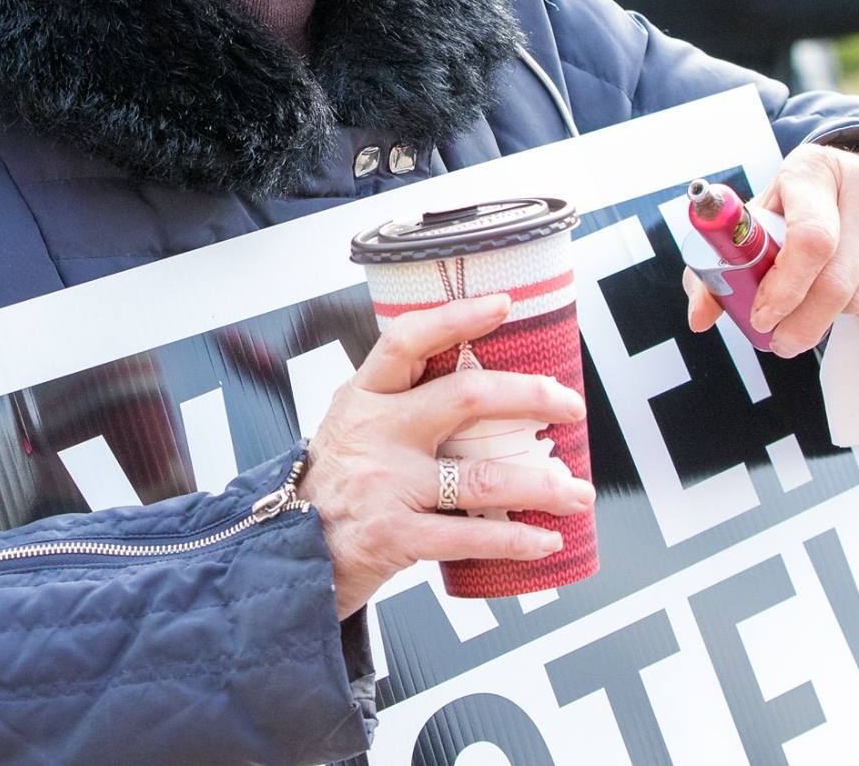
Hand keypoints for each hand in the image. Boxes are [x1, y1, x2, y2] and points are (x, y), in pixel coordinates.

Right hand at [300, 294, 593, 618]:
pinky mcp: (395, 535)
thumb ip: (401, 403)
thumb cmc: (332, 486)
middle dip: (530, 397)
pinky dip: (515, 539)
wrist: (282, 554)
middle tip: (569, 404)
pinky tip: (545, 540)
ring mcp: (387, 484)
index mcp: (365, 397)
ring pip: (481, 476)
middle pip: (465, 398)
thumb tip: (479, 384)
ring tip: (576, 491)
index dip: (458, 318)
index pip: (408, 340)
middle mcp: (377, 433)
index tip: (503, 305)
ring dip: (541, 484)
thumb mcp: (352, 426)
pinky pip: (469, 536)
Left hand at [685, 146, 858, 355]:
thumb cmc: (801, 207)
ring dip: (834, 313)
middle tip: (781, 342)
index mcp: (812, 170)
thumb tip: (700, 319)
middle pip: (836, 280)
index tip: (761, 318)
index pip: (807, 239)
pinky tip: (858, 285)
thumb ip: (723, 266)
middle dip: (803, 322)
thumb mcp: (763, 219)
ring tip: (821, 293)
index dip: (783, 288)